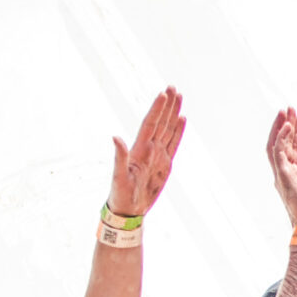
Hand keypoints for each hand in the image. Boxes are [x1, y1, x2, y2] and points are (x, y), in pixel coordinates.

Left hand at [107, 86, 185, 217]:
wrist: (128, 210)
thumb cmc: (121, 194)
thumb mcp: (119, 177)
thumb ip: (119, 157)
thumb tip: (115, 137)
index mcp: (139, 149)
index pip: (150, 124)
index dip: (156, 109)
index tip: (163, 94)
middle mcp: (149, 149)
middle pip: (160, 122)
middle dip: (166, 105)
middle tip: (172, 87)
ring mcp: (158, 155)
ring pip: (168, 129)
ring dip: (173, 113)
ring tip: (178, 97)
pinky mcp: (165, 164)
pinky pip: (173, 144)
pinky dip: (178, 131)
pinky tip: (181, 119)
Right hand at [266, 107, 296, 229]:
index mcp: (294, 174)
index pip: (292, 148)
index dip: (295, 131)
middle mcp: (285, 173)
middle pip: (281, 143)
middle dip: (284, 124)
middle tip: (288, 108)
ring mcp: (282, 175)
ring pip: (276, 145)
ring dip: (280, 127)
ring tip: (286, 111)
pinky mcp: (283, 177)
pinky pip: (278, 153)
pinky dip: (281, 138)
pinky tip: (287, 126)